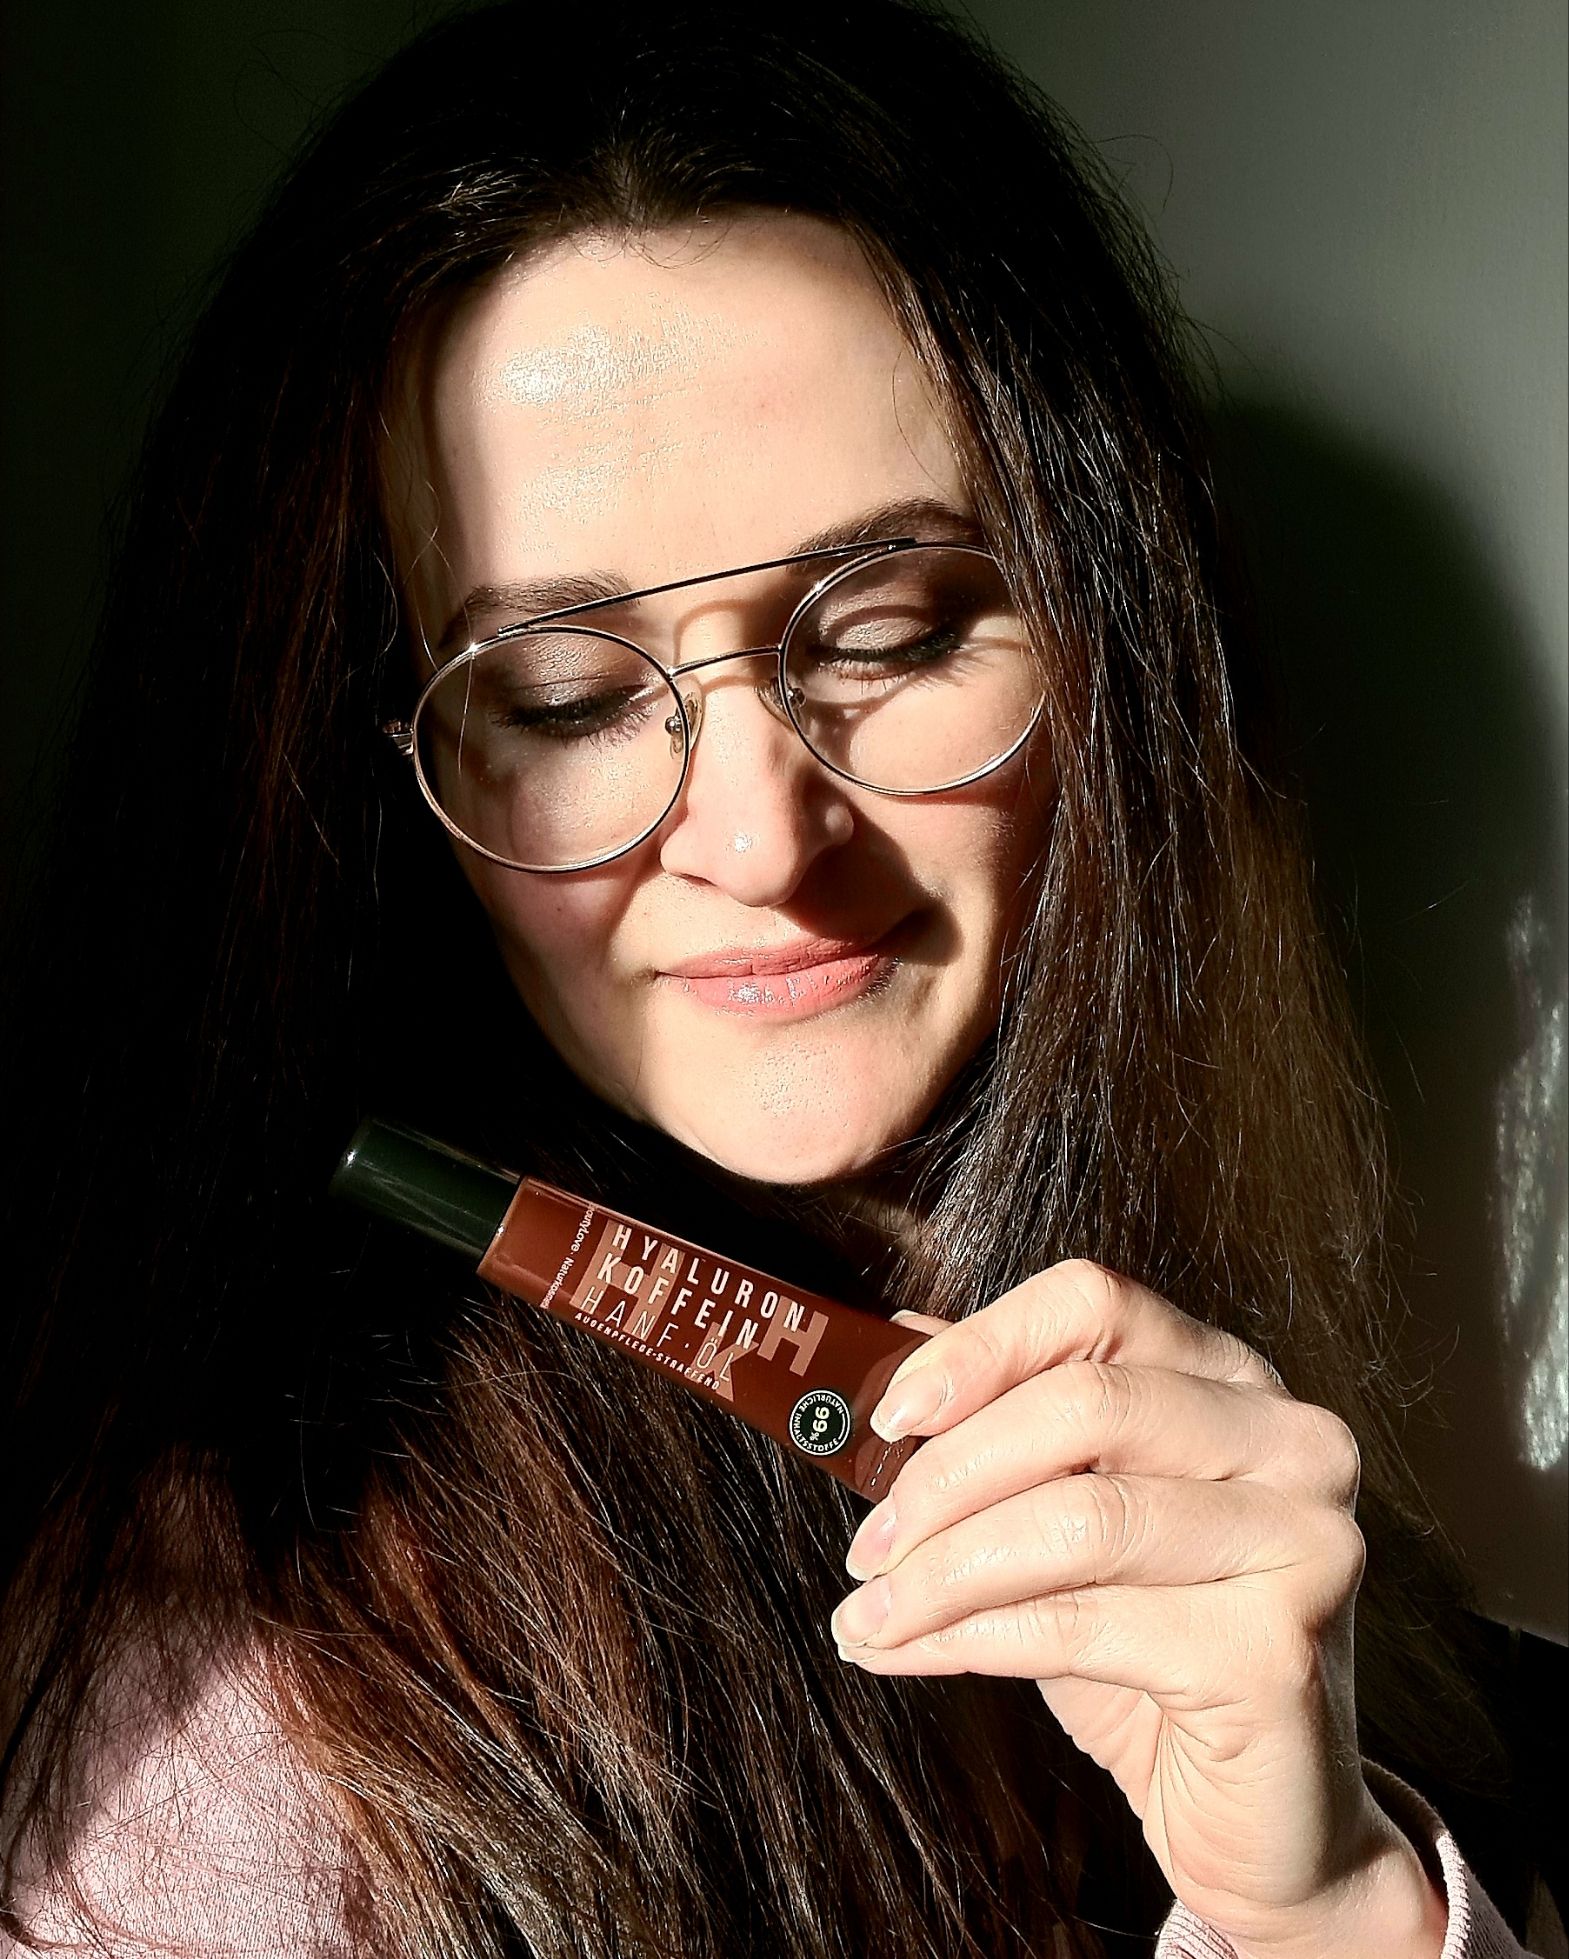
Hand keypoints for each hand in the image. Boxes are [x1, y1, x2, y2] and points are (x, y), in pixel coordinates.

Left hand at [830, 1260, 1447, 1957]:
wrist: (1265, 1819)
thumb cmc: (1154, 1652)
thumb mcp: (1070, 1518)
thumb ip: (1005, 1422)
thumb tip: (895, 1337)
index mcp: (1234, 1380)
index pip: (1096, 1304)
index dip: (981, 1347)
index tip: (891, 1415)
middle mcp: (1292, 1441)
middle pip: (1082, 1404)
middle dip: (944, 1478)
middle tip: (865, 1548)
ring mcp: (1303, 1542)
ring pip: (1078, 1518)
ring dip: (942, 1572)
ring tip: (870, 1613)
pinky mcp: (1279, 1652)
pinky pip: (1086, 1625)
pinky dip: (972, 1639)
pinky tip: (915, 1654)